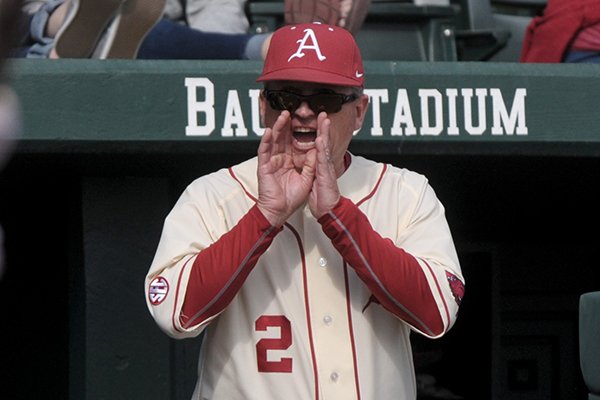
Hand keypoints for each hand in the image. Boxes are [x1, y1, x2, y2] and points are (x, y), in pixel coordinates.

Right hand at [257, 111, 316, 226]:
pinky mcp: (264, 167)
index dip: (299, 131)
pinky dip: (265, 141)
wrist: (281, 211)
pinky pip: (263, 151)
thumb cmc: (291, 198)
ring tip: (283, 116)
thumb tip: (317, 150)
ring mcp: (271, 161)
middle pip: (283, 137)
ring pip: (273, 140)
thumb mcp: (307, 178)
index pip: (294, 142)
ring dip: (277, 127)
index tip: (306, 121)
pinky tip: (268, 131)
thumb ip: (311, 164)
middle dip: (287, 124)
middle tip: (292, 111)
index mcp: (290, 161)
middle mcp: (280, 158)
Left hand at [309, 112, 340, 218]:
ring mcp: (326, 168)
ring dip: (324, 133)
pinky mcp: (326, 174)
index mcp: (320, 165)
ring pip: (324, 147)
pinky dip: (321, 149)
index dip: (319, 133)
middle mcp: (325, 164)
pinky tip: (320, 140)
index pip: (319, 145)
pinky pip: (322, 160)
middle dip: (324, 127)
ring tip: (324, 120)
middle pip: (324, 142)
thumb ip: (315, 169)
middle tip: (324, 114)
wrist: (328, 210)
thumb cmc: (322, 198)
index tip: (318, 122)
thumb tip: (312, 161)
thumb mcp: (316, 180)